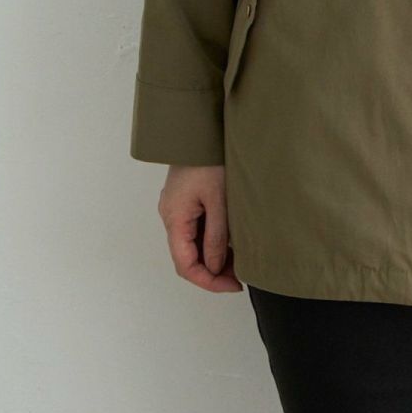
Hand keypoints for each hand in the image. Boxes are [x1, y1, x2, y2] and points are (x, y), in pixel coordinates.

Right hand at [157, 164, 242, 292]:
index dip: (208, 281)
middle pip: (188, 255)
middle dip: (213, 270)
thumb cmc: (211, 160)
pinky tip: (231, 240)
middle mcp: (171, 215)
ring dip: (214, 255)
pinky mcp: (186, 197)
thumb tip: (214, 267)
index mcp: (174, 218)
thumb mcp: (219, 200)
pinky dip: (212, 238)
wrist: (202, 126)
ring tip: (240, 260)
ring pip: (193, 242)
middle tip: (241, 275)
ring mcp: (177, 206)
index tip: (233, 285)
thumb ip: (216, 236)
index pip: (185, 264)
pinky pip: (196, 227)